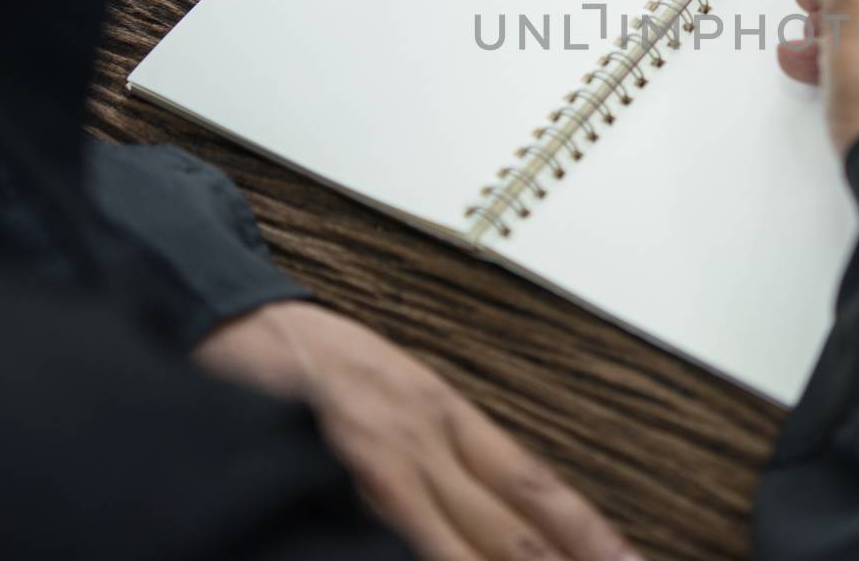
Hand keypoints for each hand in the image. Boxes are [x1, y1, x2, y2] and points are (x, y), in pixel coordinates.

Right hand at [194, 300, 640, 560]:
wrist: (232, 321)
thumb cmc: (307, 358)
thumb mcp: (394, 387)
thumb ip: (439, 442)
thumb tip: (493, 498)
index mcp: (445, 410)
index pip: (532, 481)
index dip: (584, 528)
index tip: (626, 558)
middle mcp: (425, 437)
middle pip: (511, 525)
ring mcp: (383, 462)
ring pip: (466, 542)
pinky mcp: (340, 477)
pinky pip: (399, 537)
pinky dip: (433, 555)